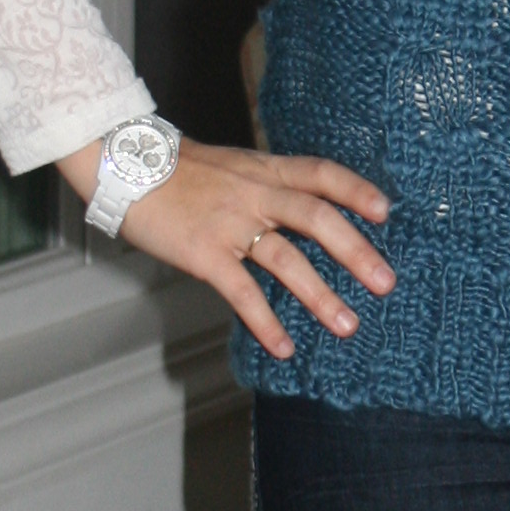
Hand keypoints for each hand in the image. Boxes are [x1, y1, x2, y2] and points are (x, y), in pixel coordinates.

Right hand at [60, 134, 393, 361]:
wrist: (122, 164)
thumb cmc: (175, 170)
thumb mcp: (231, 166)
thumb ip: (265, 185)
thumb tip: (299, 209)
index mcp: (263, 170)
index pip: (321, 174)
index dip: (356, 191)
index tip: (387, 212)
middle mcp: (254, 194)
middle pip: (317, 218)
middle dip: (356, 252)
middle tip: (386, 283)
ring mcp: (230, 223)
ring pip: (287, 259)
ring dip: (321, 295)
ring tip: (347, 325)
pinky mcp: (204, 252)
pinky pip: (242, 291)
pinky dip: (265, 322)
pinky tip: (284, 346)